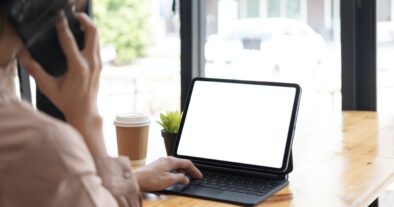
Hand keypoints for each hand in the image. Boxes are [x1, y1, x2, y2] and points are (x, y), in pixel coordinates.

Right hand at [18, 12, 106, 156]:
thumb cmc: (67, 101)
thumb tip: (23, 56)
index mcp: (78, 67)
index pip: (69, 41)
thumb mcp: (48, 87)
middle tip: (74, 15)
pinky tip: (82, 36)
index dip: (62, 27)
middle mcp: (91, 63)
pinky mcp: (100, 65)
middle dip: (84, 20)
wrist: (85, 112)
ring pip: (98, 38)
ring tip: (78, 21)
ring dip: (89, 27)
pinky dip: (91, 37)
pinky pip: (97, 45)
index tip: (58, 18)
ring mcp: (98, 64)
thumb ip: (35, 70)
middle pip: (93, 33)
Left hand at [134, 156, 202, 191]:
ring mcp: (161, 162)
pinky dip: (176, 171)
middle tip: (195, 177)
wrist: (136, 180)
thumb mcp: (169, 180)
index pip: (187, 163)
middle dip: (190, 170)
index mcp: (171, 161)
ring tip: (187, 178)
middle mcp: (166, 159)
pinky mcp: (156, 166)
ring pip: (176, 165)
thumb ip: (180, 178)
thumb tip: (186, 178)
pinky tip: (175, 177)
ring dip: (183, 171)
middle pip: (182, 163)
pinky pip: (170, 167)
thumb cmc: (150, 179)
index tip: (199, 176)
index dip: (194, 170)